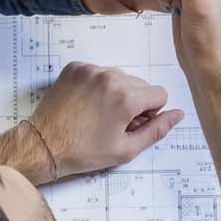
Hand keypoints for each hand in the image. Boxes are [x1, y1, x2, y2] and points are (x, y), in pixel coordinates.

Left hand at [26, 61, 182, 177]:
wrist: (44, 145)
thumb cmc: (83, 152)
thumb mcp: (126, 149)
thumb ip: (156, 130)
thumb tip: (177, 115)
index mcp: (126, 97)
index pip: (159, 94)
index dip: (149, 113)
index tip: (131, 124)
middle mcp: (110, 77)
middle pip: (140, 84)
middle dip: (133, 102)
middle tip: (113, 123)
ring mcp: (90, 70)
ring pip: (120, 76)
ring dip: (115, 92)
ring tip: (97, 113)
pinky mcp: (75, 68)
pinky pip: (98, 71)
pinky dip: (96, 85)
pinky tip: (86, 104)